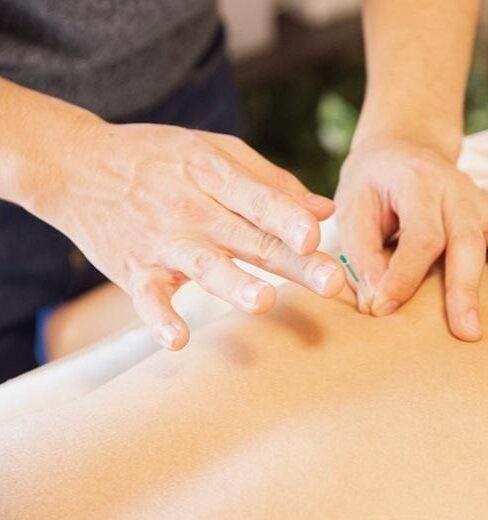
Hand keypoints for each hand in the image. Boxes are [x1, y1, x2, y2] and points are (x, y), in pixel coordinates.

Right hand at [29, 121, 345, 349]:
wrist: (76, 164)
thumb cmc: (159, 158)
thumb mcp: (214, 152)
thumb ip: (271, 182)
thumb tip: (325, 210)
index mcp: (215, 175)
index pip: (260, 199)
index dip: (289, 218)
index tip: (317, 236)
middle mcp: (193, 209)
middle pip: (250, 239)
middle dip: (292, 261)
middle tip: (331, 282)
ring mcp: (163, 241)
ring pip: (204, 265)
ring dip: (233, 284)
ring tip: (263, 301)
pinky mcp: (134, 269)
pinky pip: (148, 297)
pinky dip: (158, 319)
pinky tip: (177, 340)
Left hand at [334, 141, 487, 340]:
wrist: (402, 146)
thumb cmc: (372, 182)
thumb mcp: (352, 207)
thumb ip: (362, 254)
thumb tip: (376, 303)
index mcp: (416, 184)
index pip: (420, 235)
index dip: (403, 276)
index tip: (383, 308)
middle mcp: (454, 190)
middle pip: (466, 240)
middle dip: (466, 288)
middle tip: (468, 332)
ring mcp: (480, 200)